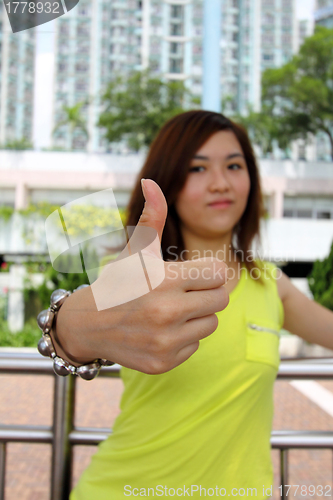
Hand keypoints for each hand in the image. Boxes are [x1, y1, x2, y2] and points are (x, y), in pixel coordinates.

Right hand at [54, 179, 228, 373]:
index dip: (206, 272)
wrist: (88, 324)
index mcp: (164, 280)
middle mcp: (167, 312)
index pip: (219, 273)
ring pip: (210, 324)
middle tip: (182, 293)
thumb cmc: (118, 281)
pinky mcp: (164, 363)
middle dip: (205, 294)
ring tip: (170, 312)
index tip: (188, 275)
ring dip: (196, 317)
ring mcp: (166, 341)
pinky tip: (161, 331)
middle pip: (220, 299)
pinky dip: (183, 338)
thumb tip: (152, 182)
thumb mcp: (135, 250)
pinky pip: (195, 346)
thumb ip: (153, 218)